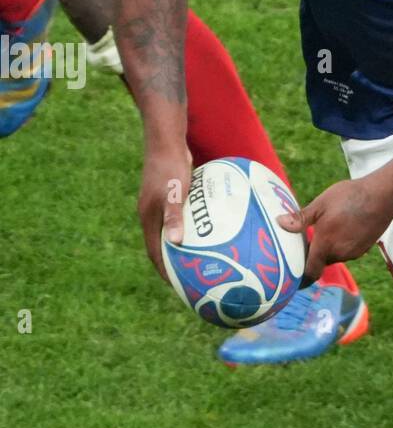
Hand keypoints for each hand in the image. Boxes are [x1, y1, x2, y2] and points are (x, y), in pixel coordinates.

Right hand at [138, 143, 192, 279]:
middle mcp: (152, 215)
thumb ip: (174, 216)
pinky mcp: (170, 196)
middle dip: (175, 265)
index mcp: (148, 218)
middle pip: (162, 246)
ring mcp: (160, 205)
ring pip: (171, 233)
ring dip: (183, 248)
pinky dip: (191, 229)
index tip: (179, 287)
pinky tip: (209, 233)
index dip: (165, 271)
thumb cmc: (171, 166)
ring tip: (202, 261)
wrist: (166, 140)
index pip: (155, 253)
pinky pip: (180, 219)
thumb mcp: (174, 192)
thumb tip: (175, 242)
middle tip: (193, 280)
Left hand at [279, 174, 392, 282]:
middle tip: (305, 241)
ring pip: (335, 255)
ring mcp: (354, 252)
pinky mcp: (364, 248)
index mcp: (325, 245)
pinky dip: (341, 244)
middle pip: (321, 261)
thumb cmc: (349, 197)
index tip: (293, 281)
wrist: (382, 196)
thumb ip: (301, 218)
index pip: (310, 272)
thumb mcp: (321, 204)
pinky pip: (347, 251)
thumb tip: (279, 223)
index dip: (301, 279)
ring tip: (325, 230)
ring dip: (328, 248)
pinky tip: (342, 227)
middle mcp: (340, 254)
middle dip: (313, 255)